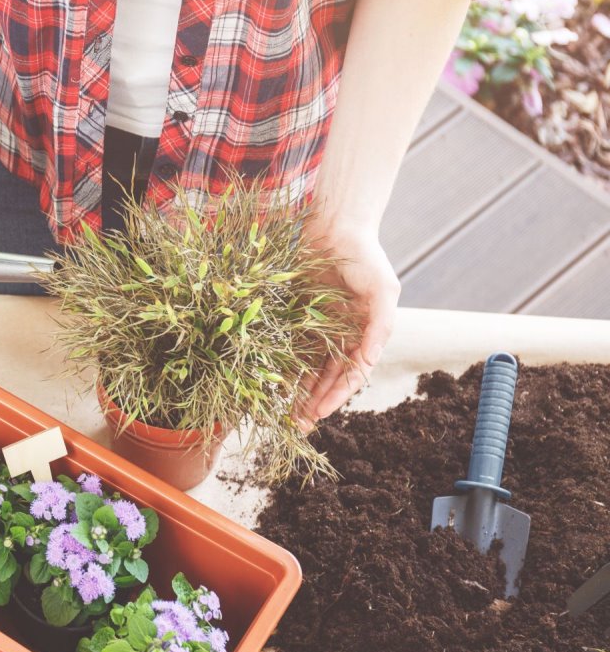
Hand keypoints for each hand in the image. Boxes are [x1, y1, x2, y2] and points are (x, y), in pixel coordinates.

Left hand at [298, 219, 399, 427]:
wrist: (335, 225)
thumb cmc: (365, 256)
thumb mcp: (382, 289)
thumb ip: (379, 326)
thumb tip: (368, 363)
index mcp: (364, 334)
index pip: (351, 375)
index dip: (336, 395)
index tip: (320, 413)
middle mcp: (342, 335)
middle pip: (328, 377)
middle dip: (314, 402)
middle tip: (297, 426)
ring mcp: (319, 327)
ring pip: (307, 368)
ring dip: (297, 392)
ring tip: (283, 415)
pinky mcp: (296, 316)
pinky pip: (288, 346)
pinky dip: (280, 366)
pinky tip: (269, 384)